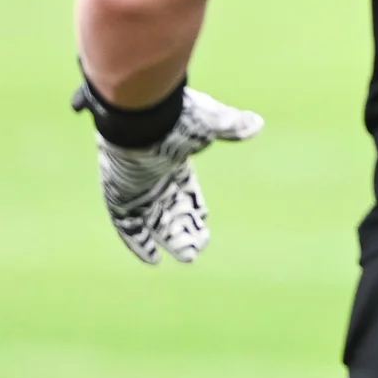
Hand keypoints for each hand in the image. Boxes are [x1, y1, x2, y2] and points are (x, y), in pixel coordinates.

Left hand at [95, 90, 263, 263]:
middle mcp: (152, 176)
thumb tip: (257, 123)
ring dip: (170, 239)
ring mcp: (135, 188)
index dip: (193, 205)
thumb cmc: (177, 118)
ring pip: (154, 222)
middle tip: (198, 248)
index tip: (204, 219)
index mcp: (173, 158)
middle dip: (184, 228)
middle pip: (170, 209)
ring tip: (190, 256)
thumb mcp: (212, 122)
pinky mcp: (120, 198)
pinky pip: (128, 227)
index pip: (183, 188)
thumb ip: (233, 126)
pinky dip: (140, 243)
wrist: (140, 117)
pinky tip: (154, 260)